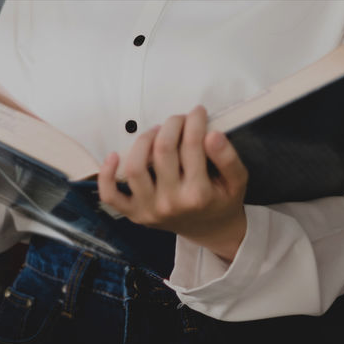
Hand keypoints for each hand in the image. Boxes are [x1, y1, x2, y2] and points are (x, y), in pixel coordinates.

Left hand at [97, 106, 248, 262]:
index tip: (197, 112)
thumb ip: (228, 157)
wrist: (211, 230)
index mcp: (198, 195)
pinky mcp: (135, 213)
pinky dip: (106, 175)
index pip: (192, 145)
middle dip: (171, 125)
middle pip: (163, 150)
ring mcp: (149, 209)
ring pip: (135, 167)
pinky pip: (111, 196)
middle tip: (179, 119)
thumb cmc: (222, 201)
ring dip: (144, 141)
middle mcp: (171, 203)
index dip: (194, 122)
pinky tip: (114, 155)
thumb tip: (212, 134)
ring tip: (156, 132)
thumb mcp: (238, 181)